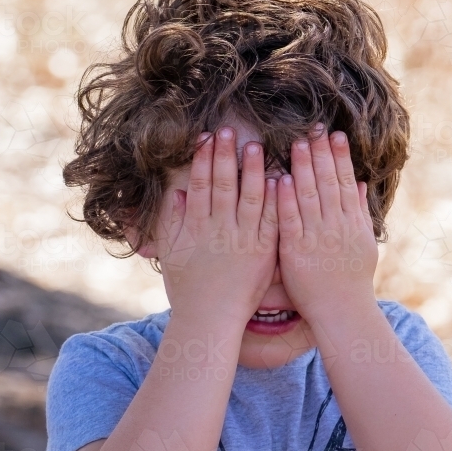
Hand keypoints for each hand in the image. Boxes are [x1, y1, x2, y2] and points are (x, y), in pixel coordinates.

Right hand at [156, 127, 277, 324]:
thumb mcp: (172, 254)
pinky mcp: (263, 253)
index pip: (200, 185)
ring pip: (249, 198)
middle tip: (230, 130)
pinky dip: (276, 200)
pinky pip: (271, 222)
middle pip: (223, 185)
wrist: (209, 320)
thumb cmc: (189, 290)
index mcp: (197, 228)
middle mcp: (219, 230)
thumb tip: (176, 193)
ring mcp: (243, 241)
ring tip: (255, 147)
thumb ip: (173, 222)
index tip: (207, 138)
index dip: (203, 160)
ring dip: (252, 170)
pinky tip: (279, 180)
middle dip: (226, 156)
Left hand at [276, 124, 377, 324]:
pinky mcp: (297, 251)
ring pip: (310, 196)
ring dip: (304, 168)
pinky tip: (281, 179)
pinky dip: (286, 199)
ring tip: (297, 144)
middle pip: (329, 183)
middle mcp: (337, 226)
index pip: (346, 183)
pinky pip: (291, 220)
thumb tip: (362, 185)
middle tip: (314, 128)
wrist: (343, 313)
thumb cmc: (352, 281)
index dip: (340, 158)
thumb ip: (361, 213)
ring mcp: (317, 238)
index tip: (335, 135)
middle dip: (322, 154)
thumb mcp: (364, 244)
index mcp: (353, 223)